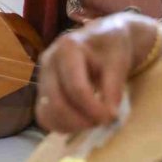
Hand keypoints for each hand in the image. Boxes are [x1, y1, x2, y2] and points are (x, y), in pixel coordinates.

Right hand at [35, 13, 156, 132]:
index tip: (111, 117)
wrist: (102, 37)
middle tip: (102, 122)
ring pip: (46, 111)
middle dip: (81, 120)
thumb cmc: (111, 46)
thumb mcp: (119, 61)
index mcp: (67, 49)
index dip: (93, 108)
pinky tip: (79, 123)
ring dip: (70, 125)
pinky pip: (43, 115)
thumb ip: (114, 88)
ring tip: (92, 122)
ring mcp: (42, 76)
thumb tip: (109, 115)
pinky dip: (60, 125)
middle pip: (56, 102)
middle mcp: (48, 61)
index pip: (75, 87)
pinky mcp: (42, 89)